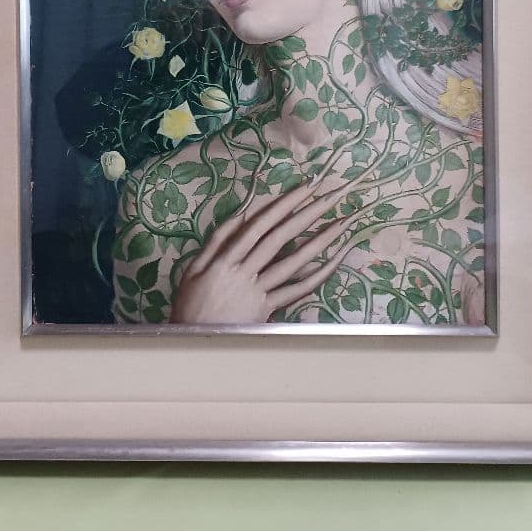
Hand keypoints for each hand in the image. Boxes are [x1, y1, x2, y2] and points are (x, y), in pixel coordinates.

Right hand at [171, 176, 356, 323]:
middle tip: (329, 196)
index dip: (283, 204)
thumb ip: (218, 240)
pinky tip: (335, 262)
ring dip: (319, 242)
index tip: (305, 187)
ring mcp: (258, 292)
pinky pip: (296, 291)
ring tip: (340, 224)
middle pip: (279, 238)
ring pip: (292, 263)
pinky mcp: (268, 310)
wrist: (194, 343)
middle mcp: (244, 272)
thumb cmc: (191, 304)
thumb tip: (243, 212)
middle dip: (306, 214)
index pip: (259, 225)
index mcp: (225, 259)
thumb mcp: (194, 268)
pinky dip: (317, 276)